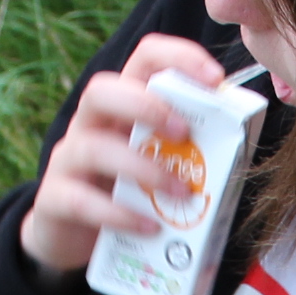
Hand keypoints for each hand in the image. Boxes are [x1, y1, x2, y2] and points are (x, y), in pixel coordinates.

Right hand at [19, 33, 231, 278]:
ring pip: (93, 146)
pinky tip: (150, 226)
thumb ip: (189, 149)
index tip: (216, 79)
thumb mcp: (159, 163)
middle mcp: (90, 123)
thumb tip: (242, 141)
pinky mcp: (54, 199)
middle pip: (102, 89)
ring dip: (142, 167)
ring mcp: (68, 159)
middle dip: (147, 106)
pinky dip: (118, 214)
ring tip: (180, 191)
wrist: (72, 236)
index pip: (144, 58)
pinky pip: (81, 201)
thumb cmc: (128, 191)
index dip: (179, 58)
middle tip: (186, 133)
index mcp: (123, 104)